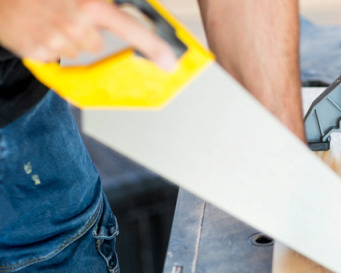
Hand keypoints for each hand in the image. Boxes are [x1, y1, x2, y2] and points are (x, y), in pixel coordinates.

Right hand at [0, 0, 175, 69]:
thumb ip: (102, 4)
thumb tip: (124, 13)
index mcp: (90, 5)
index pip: (131, 29)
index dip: (153, 47)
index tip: (170, 63)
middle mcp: (75, 25)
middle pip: (96, 44)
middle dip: (86, 30)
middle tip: (66, 11)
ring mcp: (54, 40)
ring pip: (75, 50)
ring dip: (66, 36)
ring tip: (47, 15)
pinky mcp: (35, 52)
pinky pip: (53, 55)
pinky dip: (46, 43)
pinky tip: (35, 25)